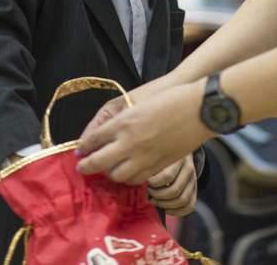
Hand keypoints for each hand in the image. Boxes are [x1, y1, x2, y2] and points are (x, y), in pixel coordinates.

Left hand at [77, 80, 210, 183]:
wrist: (197, 108)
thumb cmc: (168, 97)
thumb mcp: (137, 101)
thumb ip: (117, 118)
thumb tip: (101, 132)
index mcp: (123, 122)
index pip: (94, 140)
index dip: (83, 147)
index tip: (79, 151)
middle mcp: (130, 142)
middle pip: (100, 163)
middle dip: (87, 166)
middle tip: (82, 167)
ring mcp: (145, 157)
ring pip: (118, 176)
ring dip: (109, 173)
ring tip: (106, 168)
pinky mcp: (159, 165)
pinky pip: (138, 179)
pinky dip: (128, 178)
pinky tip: (127, 172)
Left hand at [147, 154, 196, 215]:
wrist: (181, 149)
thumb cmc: (163, 154)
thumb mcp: (158, 153)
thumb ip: (151, 164)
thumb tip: (137, 177)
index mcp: (178, 158)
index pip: (167, 177)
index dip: (154, 184)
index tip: (146, 183)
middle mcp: (188, 169)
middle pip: (175, 190)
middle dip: (159, 196)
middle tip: (149, 195)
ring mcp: (193, 180)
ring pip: (183, 200)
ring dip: (166, 205)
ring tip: (155, 202)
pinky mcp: (195, 189)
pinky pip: (190, 206)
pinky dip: (178, 212)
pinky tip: (166, 209)